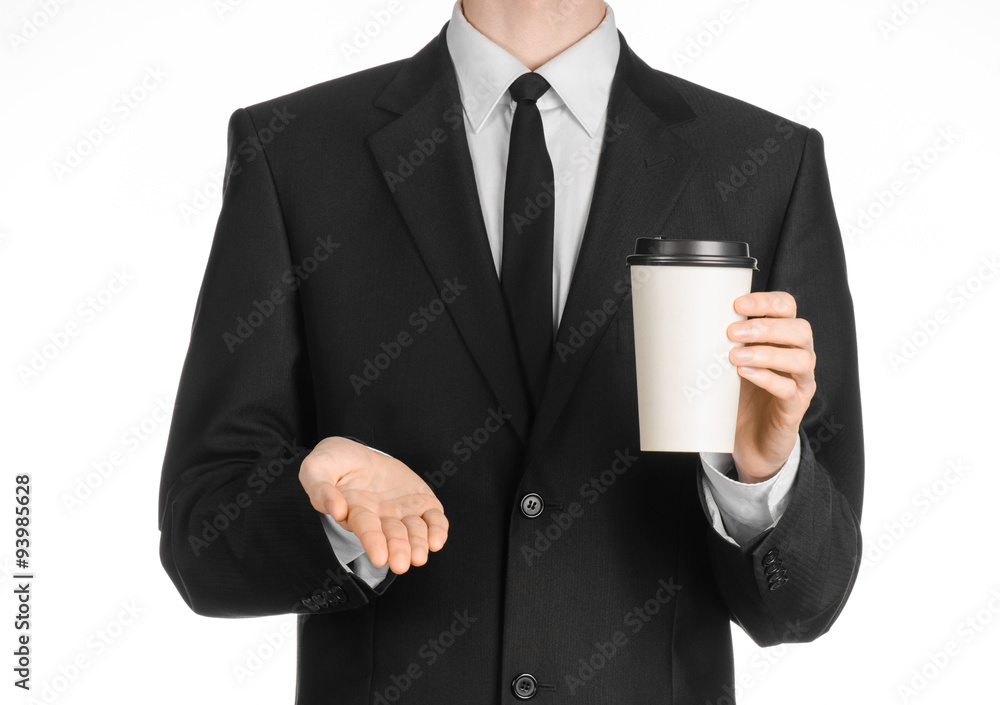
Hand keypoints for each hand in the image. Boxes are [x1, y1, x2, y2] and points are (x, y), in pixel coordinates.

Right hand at [299, 436, 448, 573]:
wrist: (354, 454)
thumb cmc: (332, 463)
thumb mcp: (316, 469)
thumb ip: (320, 489)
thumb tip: (336, 510)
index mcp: (355, 511)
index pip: (366, 528)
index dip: (373, 542)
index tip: (379, 557)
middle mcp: (380, 516)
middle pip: (392, 535)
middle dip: (398, 549)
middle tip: (401, 564)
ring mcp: (401, 510)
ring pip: (414, 530)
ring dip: (418, 543)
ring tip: (420, 555)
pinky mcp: (419, 501)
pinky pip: (432, 517)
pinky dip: (437, 528)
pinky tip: (438, 540)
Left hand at [727, 292, 815, 482]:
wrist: (750, 439)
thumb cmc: (741, 394)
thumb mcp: (731, 362)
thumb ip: (723, 342)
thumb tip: (689, 321)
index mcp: (784, 338)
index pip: (787, 308)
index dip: (767, 301)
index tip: (738, 304)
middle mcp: (799, 356)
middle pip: (800, 330)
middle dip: (766, 327)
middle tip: (732, 332)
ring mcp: (800, 383)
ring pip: (801, 359)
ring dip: (766, 353)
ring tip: (735, 356)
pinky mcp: (794, 407)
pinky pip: (788, 389)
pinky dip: (766, 378)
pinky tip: (744, 373)